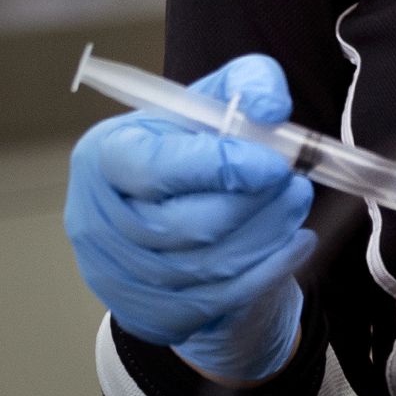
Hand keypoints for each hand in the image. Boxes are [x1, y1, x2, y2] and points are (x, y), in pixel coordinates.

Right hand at [64, 54, 314, 382]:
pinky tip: (291, 244)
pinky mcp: (146, 312)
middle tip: (297, 185)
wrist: (172, 212)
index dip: (221, 167)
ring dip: (270, 237)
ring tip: (295, 207)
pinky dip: (267, 272)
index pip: (157, 167)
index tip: (274, 163)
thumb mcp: (214, 101)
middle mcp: (97, 218)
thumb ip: (247, 83)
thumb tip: (269, 105)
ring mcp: (117, 273)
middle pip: (189, 226)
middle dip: (258, 206)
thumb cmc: (191, 149)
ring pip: (211, 267)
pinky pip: (219, 301)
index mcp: (105, 156)